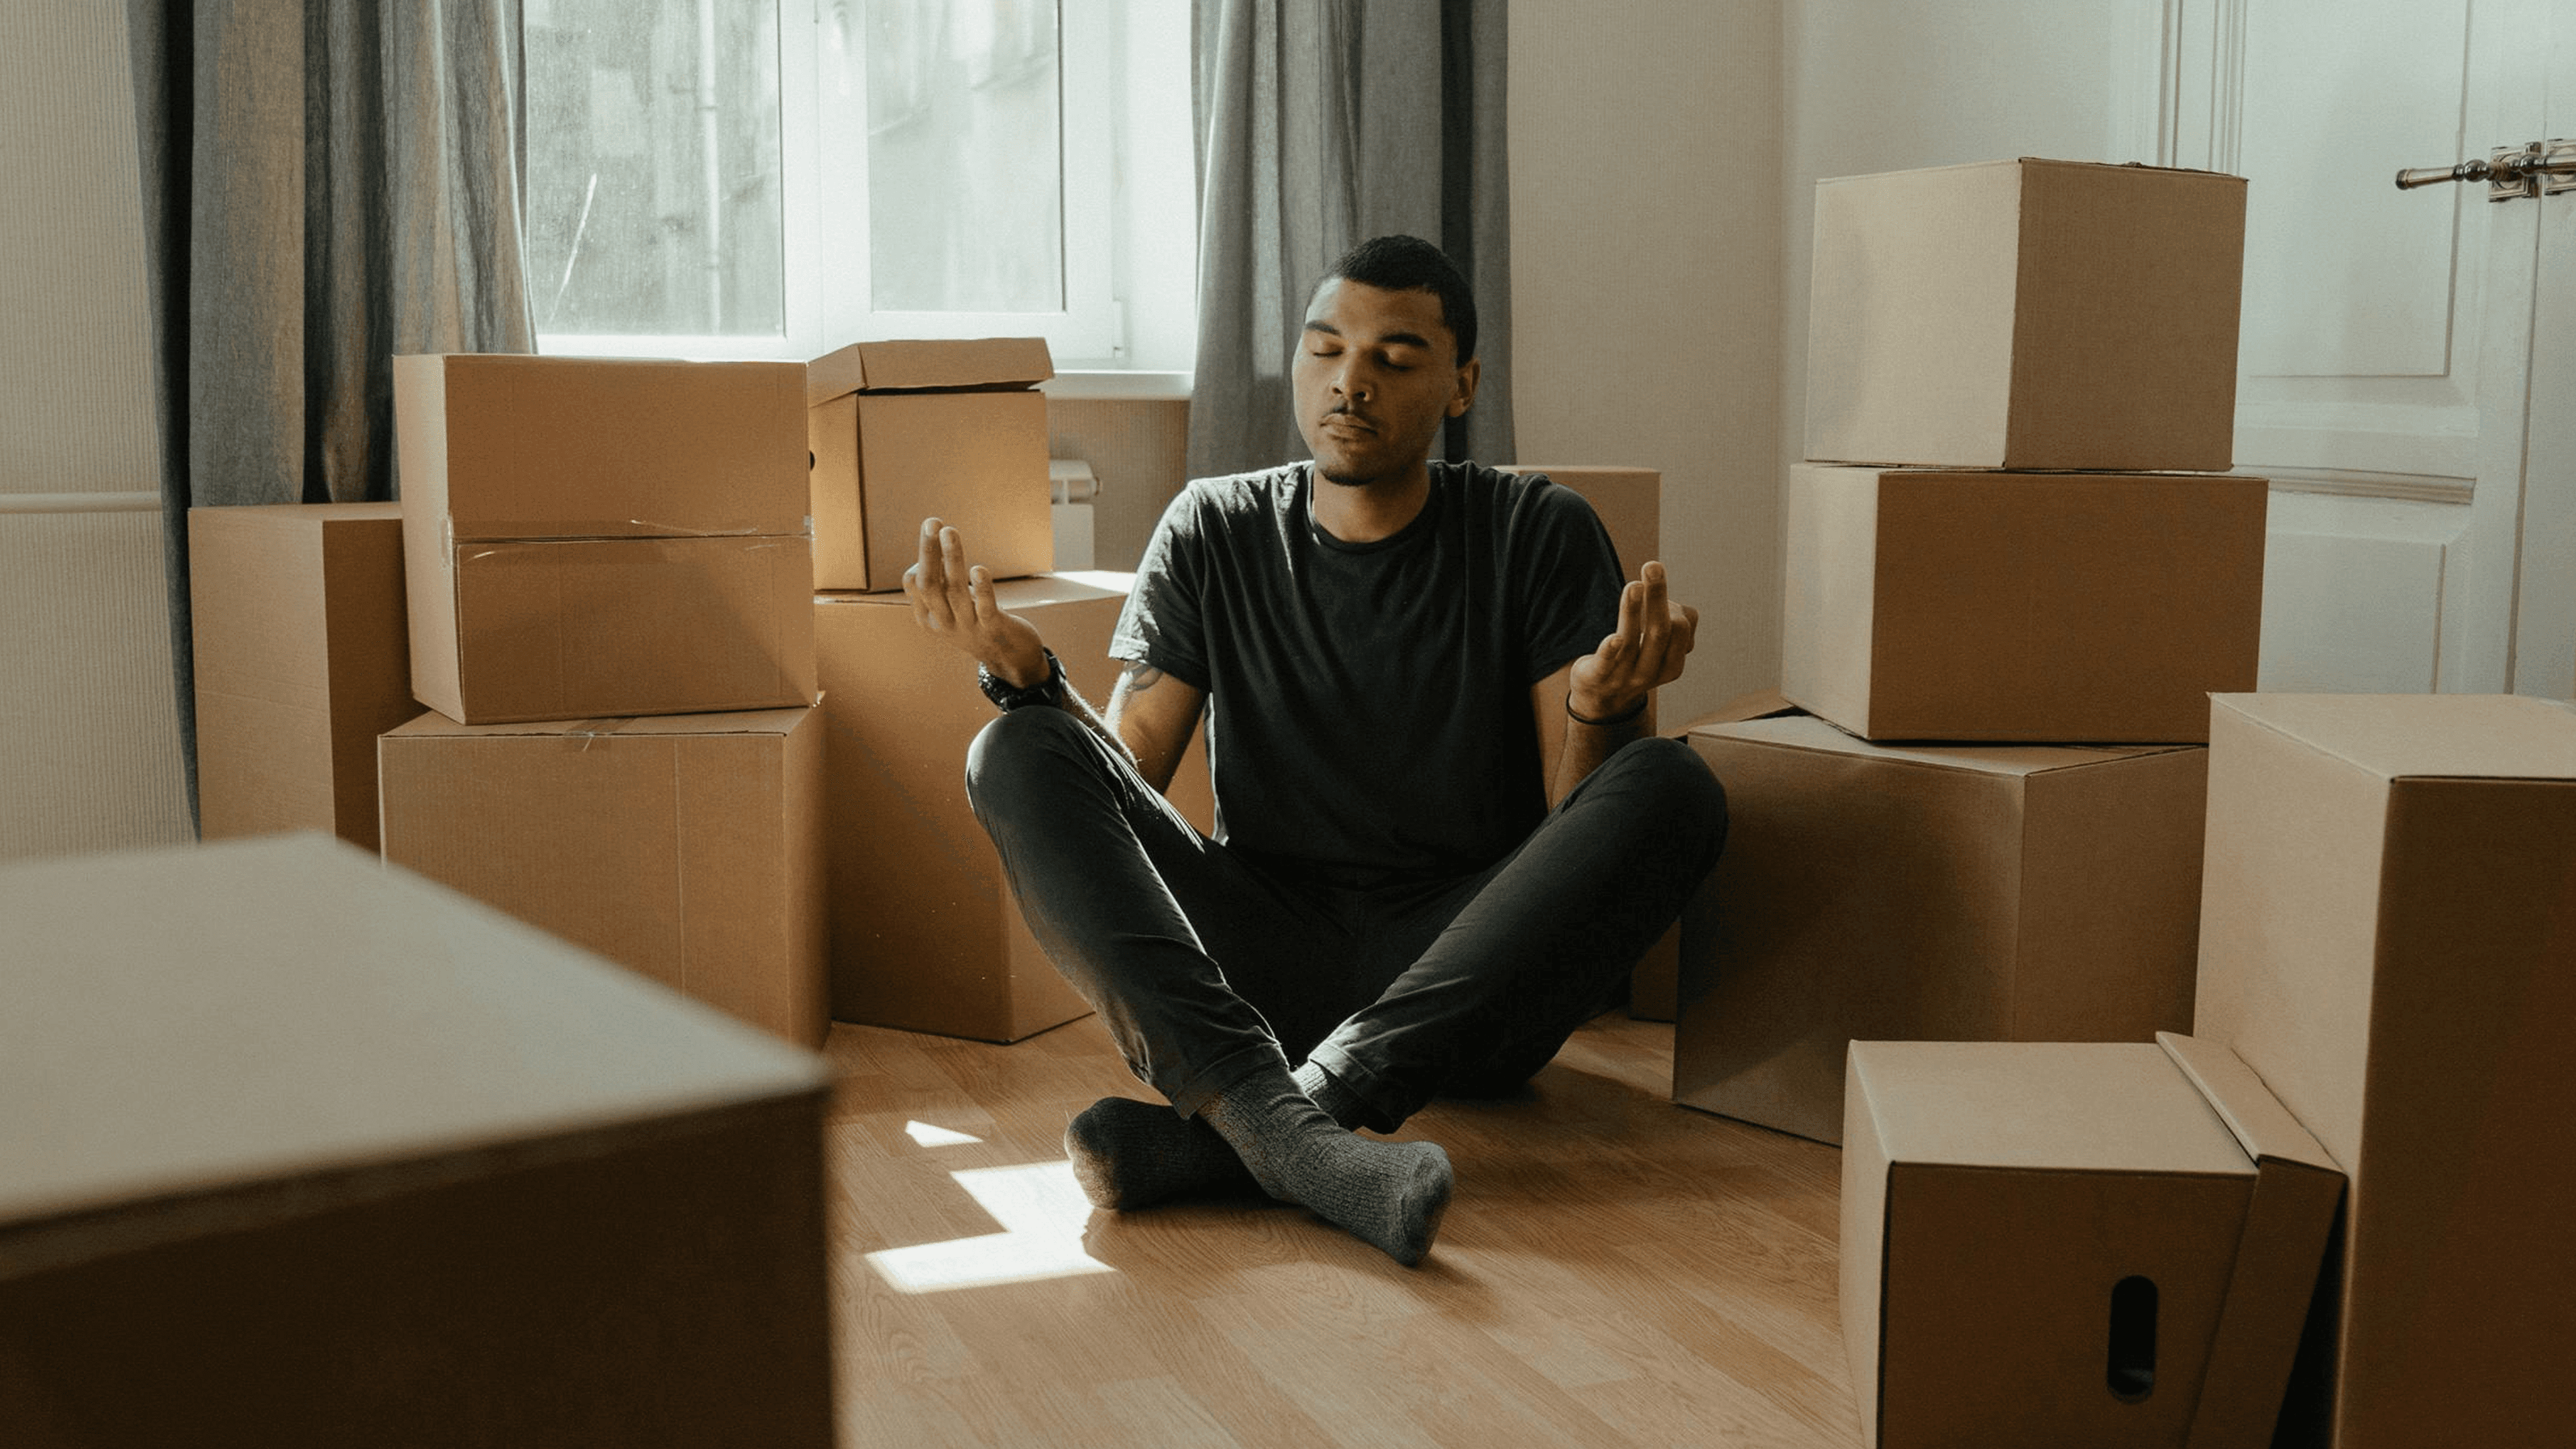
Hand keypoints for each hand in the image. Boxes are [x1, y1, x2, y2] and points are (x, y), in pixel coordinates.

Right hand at [902, 517, 1047, 685]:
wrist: (1010, 660)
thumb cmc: (978, 624)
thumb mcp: (951, 607)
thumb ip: (940, 583)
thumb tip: (931, 544)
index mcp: (928, 617)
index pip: (914, 583)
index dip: (923, 557)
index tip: (933, 534)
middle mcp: (944, 623)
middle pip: (929, 584)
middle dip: (928, 551)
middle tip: (932, 522)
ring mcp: (968, 627)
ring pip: (955, 590)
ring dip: (952, 559)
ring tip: (949, 532)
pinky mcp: (993, 629)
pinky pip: (984, 607)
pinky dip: (981, 588)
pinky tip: (978, 569)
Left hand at [1567, 560, 1696, 721]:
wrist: (1601, 700)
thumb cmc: (1634, 662)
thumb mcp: (1659, 649)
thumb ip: (1674, 625)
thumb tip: (1676, 604)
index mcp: (1671, 665)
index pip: (1680, 630)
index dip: (1671, 605)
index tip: (1652, 585)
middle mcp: (1650, 671)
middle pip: (1660, 631)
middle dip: (1658, 597)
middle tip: (1653, 566)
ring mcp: (1623, 676)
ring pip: (1633, 641)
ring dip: (1633, 612)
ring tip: (1634, 586)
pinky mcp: (1598, 677)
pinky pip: (1606, 664)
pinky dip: (1611, 650)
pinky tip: (1614, 637)